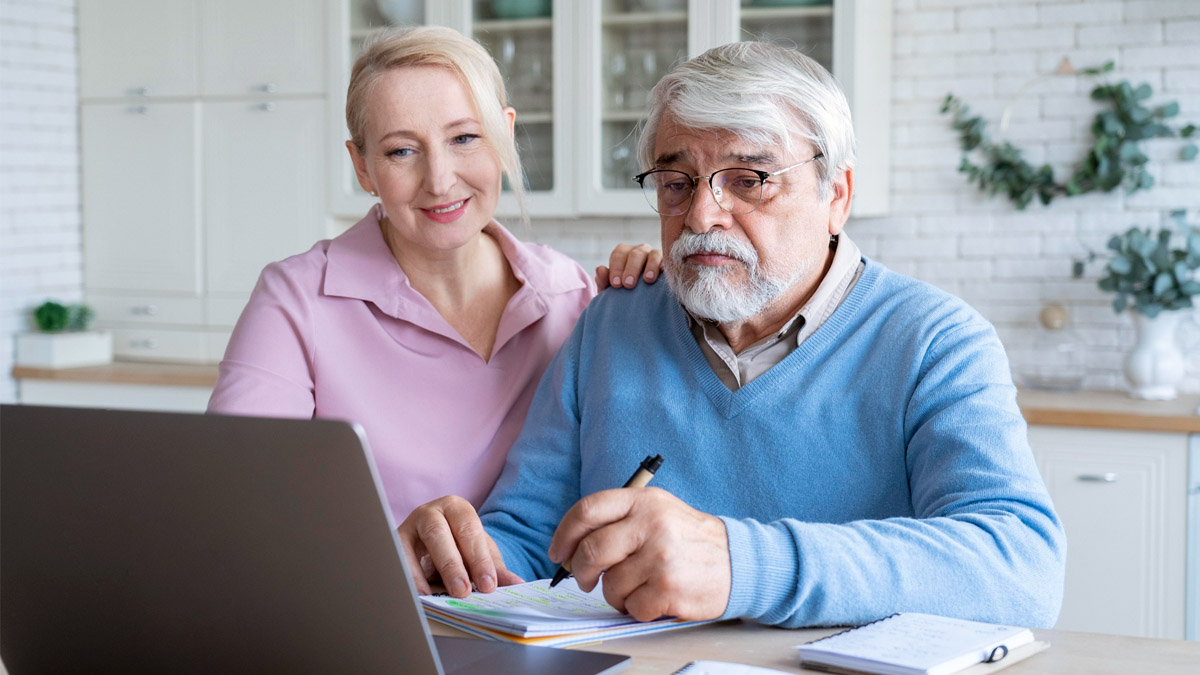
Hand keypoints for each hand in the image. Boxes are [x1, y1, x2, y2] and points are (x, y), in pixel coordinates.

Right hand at [396, 495, 523, 596]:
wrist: (430, 543)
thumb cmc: (458, 545)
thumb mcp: (478, 553)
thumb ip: (494, 568)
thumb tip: (516, 584)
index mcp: (457, 508)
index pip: (469, 529)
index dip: (479, 558)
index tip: (488, 585)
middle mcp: (430, 512)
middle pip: (439, 534)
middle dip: (452, 564)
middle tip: (463, 591)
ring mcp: (408, 526)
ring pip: (412, 545)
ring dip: (422, 573)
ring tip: (437, 596)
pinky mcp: (393, 543)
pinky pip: (396, 560)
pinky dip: (407, 578)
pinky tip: (419, 595)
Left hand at [547, 487, 729, 621]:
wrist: (737, 560)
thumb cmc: (687, 539)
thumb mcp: (657, 512)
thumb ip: (618, 521)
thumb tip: (572, 549)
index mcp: (643, 500)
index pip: (587, 510)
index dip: (564, 534)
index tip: (558, 552)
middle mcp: (651, 523)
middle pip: (591, 550)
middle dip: (581, 571)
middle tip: (585, 580)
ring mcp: (661, 555)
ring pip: (610, 584)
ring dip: (615, 595)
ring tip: (636, 589)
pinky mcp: (669, 586)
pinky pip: (632, 606)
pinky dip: (637, 609)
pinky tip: (654, 599)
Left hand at [594, 243, 662, 289]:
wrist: (642, 304)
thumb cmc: (624, 294)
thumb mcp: (612, 290)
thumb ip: (604, 281)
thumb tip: (600, 269)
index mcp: (623, 254)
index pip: (618, 255)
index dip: (616, 268)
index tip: (616, 284)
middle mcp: (639, 251)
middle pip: (635, 254)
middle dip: (631, 269)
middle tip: (628, 285)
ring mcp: (655, 255)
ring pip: (653, 254)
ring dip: (650, 266)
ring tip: (647, 280)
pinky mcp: (668, 263)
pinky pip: (668, 260)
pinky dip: (665, 265)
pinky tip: (663, 273)